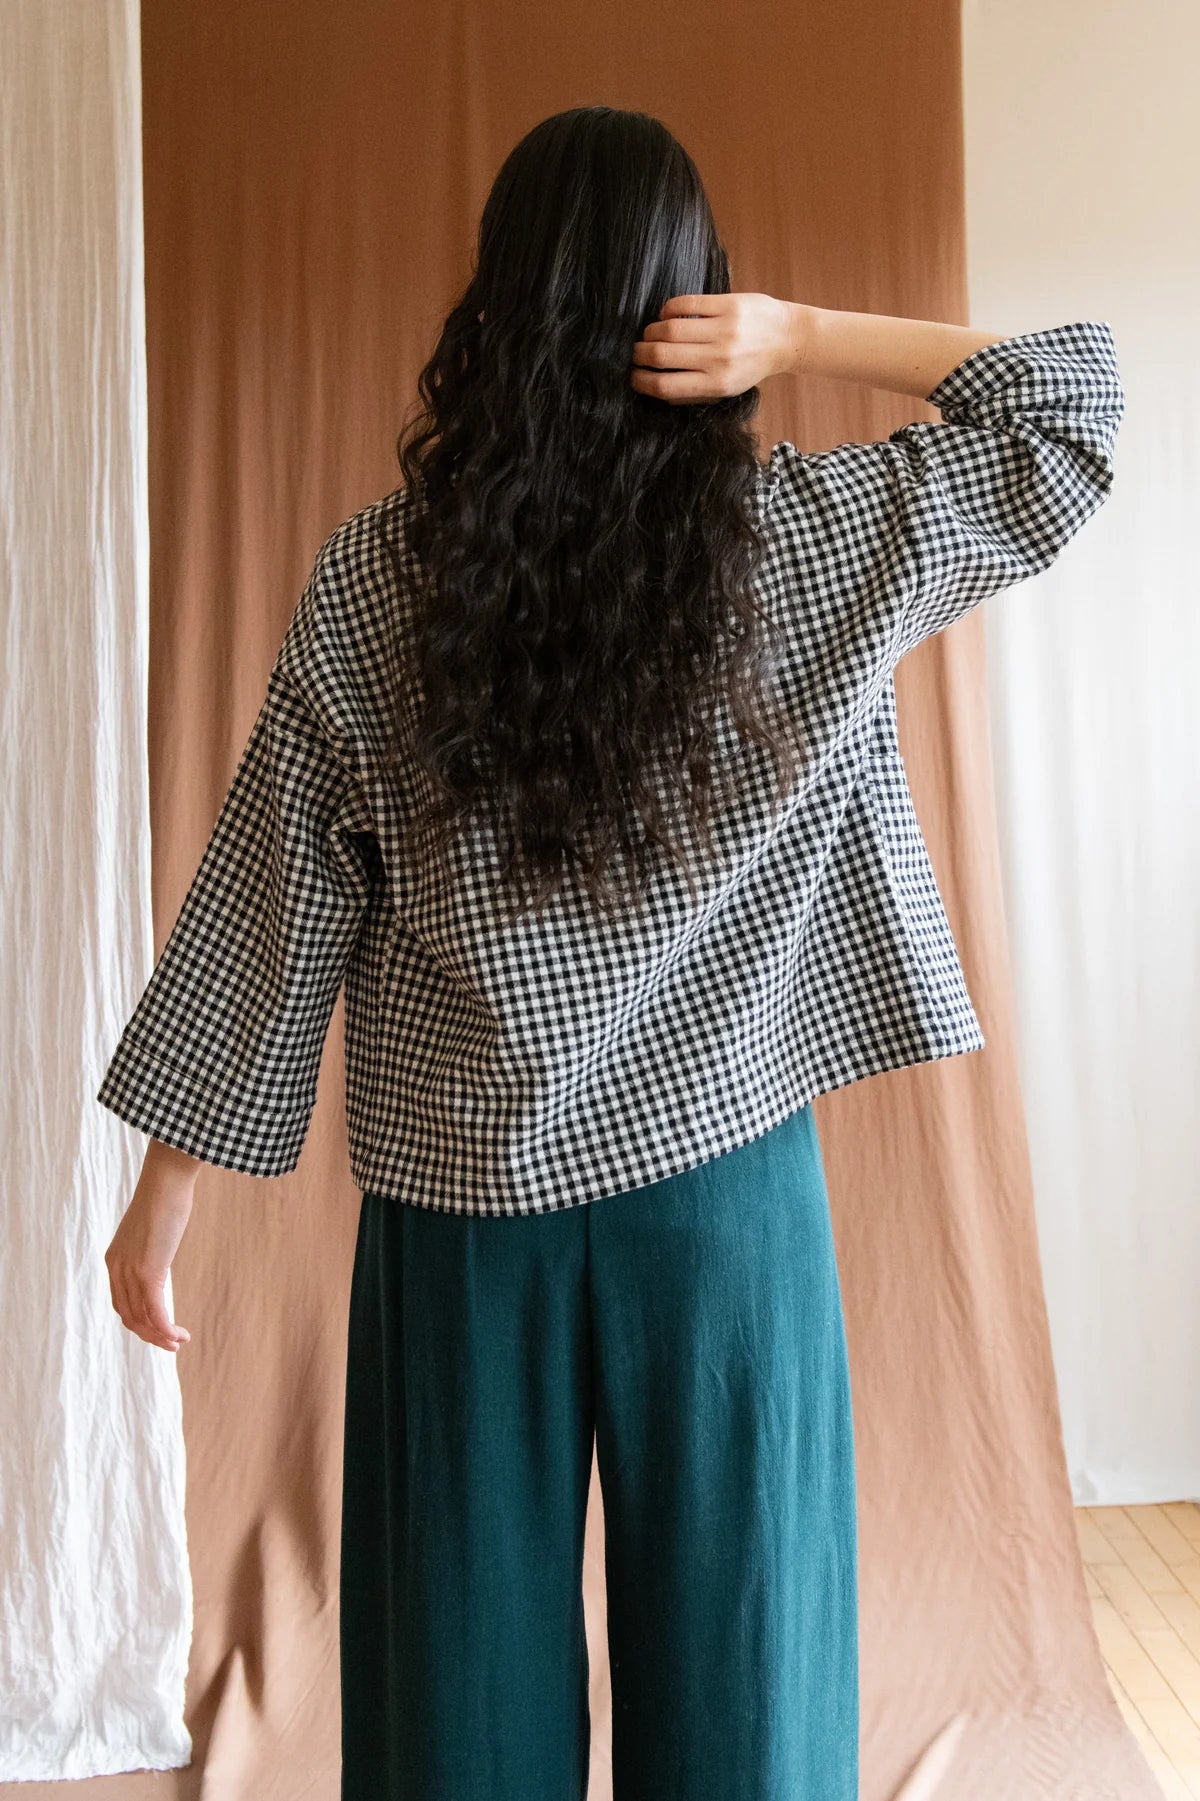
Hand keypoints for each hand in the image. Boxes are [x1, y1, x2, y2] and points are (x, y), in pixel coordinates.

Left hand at [105, 1141, 198, 1351]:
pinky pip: (155, 1312)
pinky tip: (180, 1335)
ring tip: (178, 1342)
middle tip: (171, 1343)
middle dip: (149, 1335)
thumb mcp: (152, 1227)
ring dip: (160, 1336)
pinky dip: (166, 1329)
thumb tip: (162, 1241)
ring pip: (141, 1319)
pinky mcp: (149, 1271)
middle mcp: (118, 1268)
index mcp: (115, 1259)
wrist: (166, 1178)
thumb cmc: (165, 1194)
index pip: (121, 1302)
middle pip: (129, 1316)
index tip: (161, 1327)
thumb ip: (151, 1242)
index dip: (139, 1321)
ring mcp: (132, 1271)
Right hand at [630, 293, 808, 403]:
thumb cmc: (752, 366)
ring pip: (669, 329)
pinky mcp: (727, 306)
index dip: (641, 381)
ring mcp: (723, 330)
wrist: (787, 338)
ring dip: (651, 331)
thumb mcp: (726, 389)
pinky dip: (667, 309)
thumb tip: (655, 388)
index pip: (665, 386)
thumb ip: (694, 391)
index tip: (633, 375)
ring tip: (649, 333)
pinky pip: (684, 304)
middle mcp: (719, 359)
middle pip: (662, 355)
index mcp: (716, 384)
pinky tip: (666, 315)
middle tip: (636, 351)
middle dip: (640, 353)